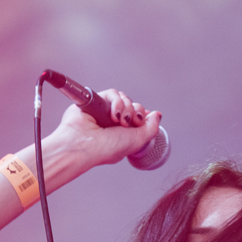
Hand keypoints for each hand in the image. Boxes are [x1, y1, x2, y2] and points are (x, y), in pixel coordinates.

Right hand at [47, 88, 161, 170]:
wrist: (84, 144)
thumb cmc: (107, 148)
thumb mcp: (138, 141)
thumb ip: (151, 128)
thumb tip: (157, 115)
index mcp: (124, 133)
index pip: (139, 116)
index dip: (142, 115)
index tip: (139, 122)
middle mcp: (114, 122)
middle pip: (133, 106)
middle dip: (135, 112)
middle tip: (129, 122)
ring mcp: (105, 111)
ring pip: (124, 98)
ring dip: (125, 107)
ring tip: (118, 119)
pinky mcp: (95, 101)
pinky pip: (112, 93)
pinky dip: (116, 101)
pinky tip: (112, 113)